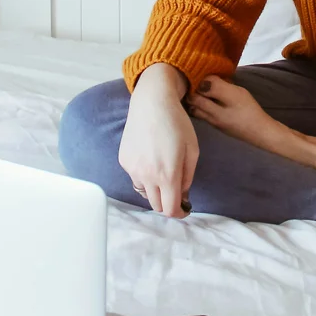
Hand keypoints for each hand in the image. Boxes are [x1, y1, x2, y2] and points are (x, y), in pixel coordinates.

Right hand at [118, 64, 197, 218]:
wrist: (152, 102)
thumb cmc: (177, 123)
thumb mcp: (192, 150)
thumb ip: (188, 177)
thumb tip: (183, 195)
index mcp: (167, 174)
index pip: (170, 209)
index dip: (180, 213)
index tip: (185, 209)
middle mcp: (147, 175)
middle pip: (156, 206)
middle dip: (167, 202)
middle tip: (176, 191)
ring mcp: (132, 169)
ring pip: (144, 192)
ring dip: (155, 189)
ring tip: (162, 170)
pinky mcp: (123, 161)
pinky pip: (135, 177)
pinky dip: (144, 175)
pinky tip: (150, 157)